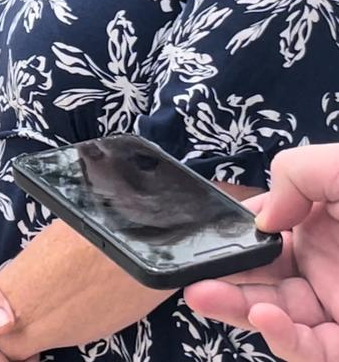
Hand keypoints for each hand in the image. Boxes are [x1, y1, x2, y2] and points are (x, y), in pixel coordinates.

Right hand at [185, 145, 338, 361]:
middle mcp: (324, 263)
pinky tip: (263, 315)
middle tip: (186, 269)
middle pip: (259, 274)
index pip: (265, 229)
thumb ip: (294, 174)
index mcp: (321, 221)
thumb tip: (262, 219)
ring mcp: (334, 305)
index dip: (233, 230)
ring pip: (273, 314)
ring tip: (198, 294)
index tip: (206, 228)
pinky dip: (280, 338)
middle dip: (219, 272)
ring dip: (233, 306)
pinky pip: (307, 349)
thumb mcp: (338, 166)